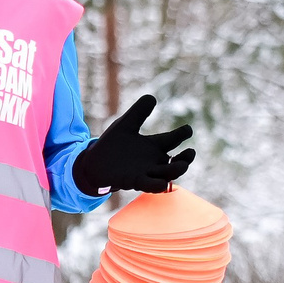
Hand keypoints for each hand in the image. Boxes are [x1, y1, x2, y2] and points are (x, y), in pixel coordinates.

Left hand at [71, 93, 194, 195]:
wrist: (93, 163)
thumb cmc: (111, 145)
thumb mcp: (126, 125)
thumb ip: (139, 112)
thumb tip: (152, 97)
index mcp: (153, 145)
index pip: (173, 139)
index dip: (183, 134)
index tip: (188, 129)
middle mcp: (153, 160)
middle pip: (176, 161)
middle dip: (186, 158)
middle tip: (190, 152)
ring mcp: (146, 172)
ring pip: (167, 174)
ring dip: (176, 170)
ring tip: (182, 165)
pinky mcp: (135, 181)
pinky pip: (150, 185)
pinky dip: (157, 185)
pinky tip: (162, 183)